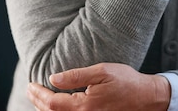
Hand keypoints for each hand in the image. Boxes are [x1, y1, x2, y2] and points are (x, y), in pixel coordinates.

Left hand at [27, 62, 170, 110]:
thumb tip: (53, 78)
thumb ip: (76, 76)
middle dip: (38, 102)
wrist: (147, 98)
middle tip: (30, 90)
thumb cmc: (126, 82)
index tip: (31, 84)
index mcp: (84, 106)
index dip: (38, 94)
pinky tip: (55, 106)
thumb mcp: (102, 71)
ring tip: (38, 97)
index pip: (52, 103)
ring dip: (46, 109)